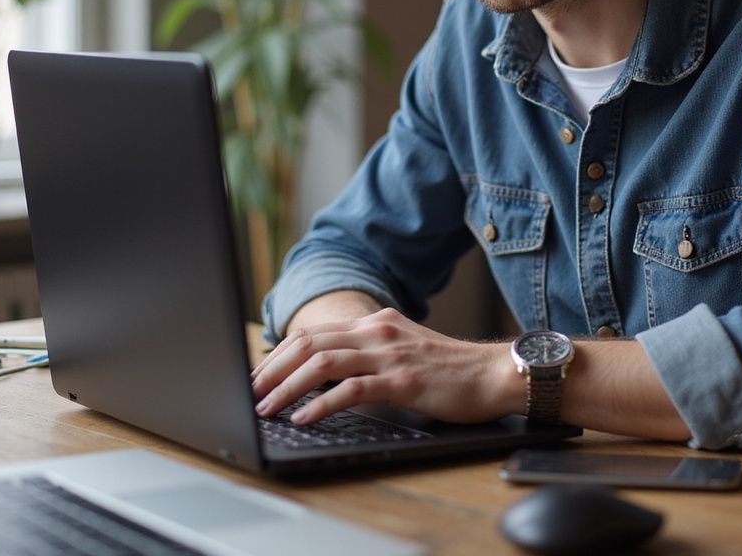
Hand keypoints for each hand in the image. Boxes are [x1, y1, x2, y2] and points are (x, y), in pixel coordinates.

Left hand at [251, 307, 520, 424]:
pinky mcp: (402, 380)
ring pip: (323, 363)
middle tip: (249, 392)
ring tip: (266, 408)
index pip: (313, 333)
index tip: (257, 376)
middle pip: (309, 343)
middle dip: (272, 369)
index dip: (279, 354)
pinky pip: (351, 390)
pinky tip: (304, 418)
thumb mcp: (402, 350)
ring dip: (288, 387)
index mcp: (375, 322)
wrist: (492, 373)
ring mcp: (389, 354)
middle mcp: (377, 331)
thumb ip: (368, 354)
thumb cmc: (448, 369)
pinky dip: (321, 405)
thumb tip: (325, 374)